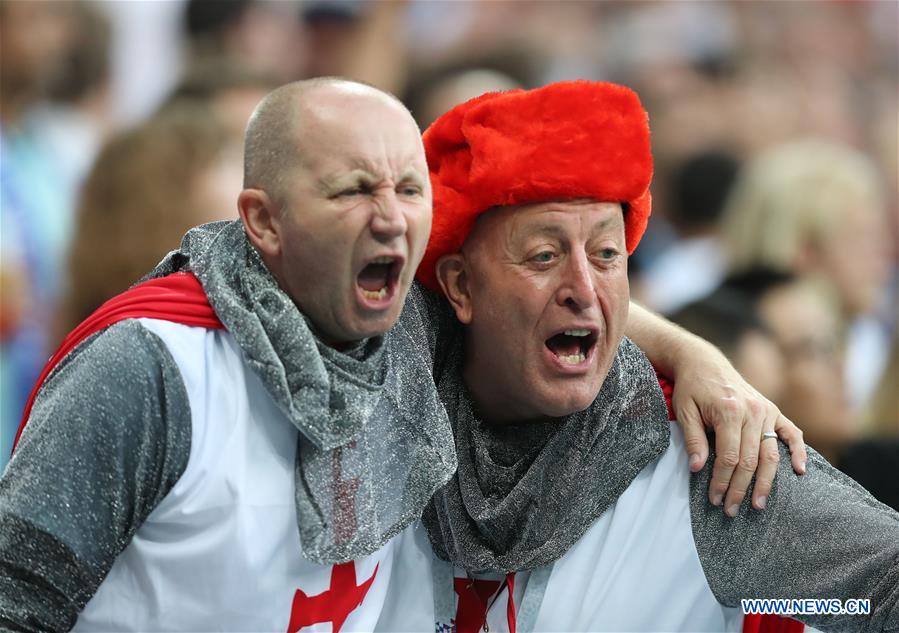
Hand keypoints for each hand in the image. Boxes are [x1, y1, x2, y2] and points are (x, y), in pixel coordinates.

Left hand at [670, 343, 807, 515]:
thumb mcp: (684, 411)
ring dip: (767, 482)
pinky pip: (791, 433)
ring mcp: (766, 410)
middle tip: (732, 510)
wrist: (703, 361)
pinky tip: (800, 472)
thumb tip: (697, 469)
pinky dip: (798, 452)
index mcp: (730, 411)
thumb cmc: (691, 387)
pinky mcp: (773, 409)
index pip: (729, 457)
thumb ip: (693, 440)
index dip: (722, 481)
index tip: (715, 499)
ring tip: (759, 504)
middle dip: (741, 488)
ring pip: (771, 454)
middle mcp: (753, 411)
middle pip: (751, 460)